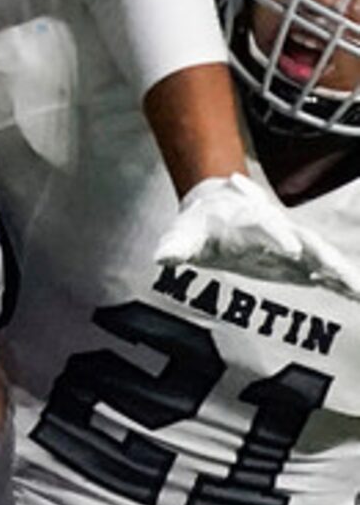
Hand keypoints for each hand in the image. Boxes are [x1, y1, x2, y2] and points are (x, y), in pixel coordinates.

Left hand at [155, 171, 359, 293]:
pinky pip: (324, 270)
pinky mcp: (298, 261)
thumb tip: (163, 258)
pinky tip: (357, 295)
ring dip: (340, 270)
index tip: (288, 250)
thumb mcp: (183, 233)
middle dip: (321, 255)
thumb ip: (176, 245)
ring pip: (321, 255)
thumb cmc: (200, 224)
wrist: (215, 208)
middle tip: (337, 272)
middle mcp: (278, 230)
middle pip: (304, 240)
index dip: (276, 236)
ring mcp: (292, 245)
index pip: (266, 227)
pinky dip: (340, 281)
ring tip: (357, 289)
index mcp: (250, 220)